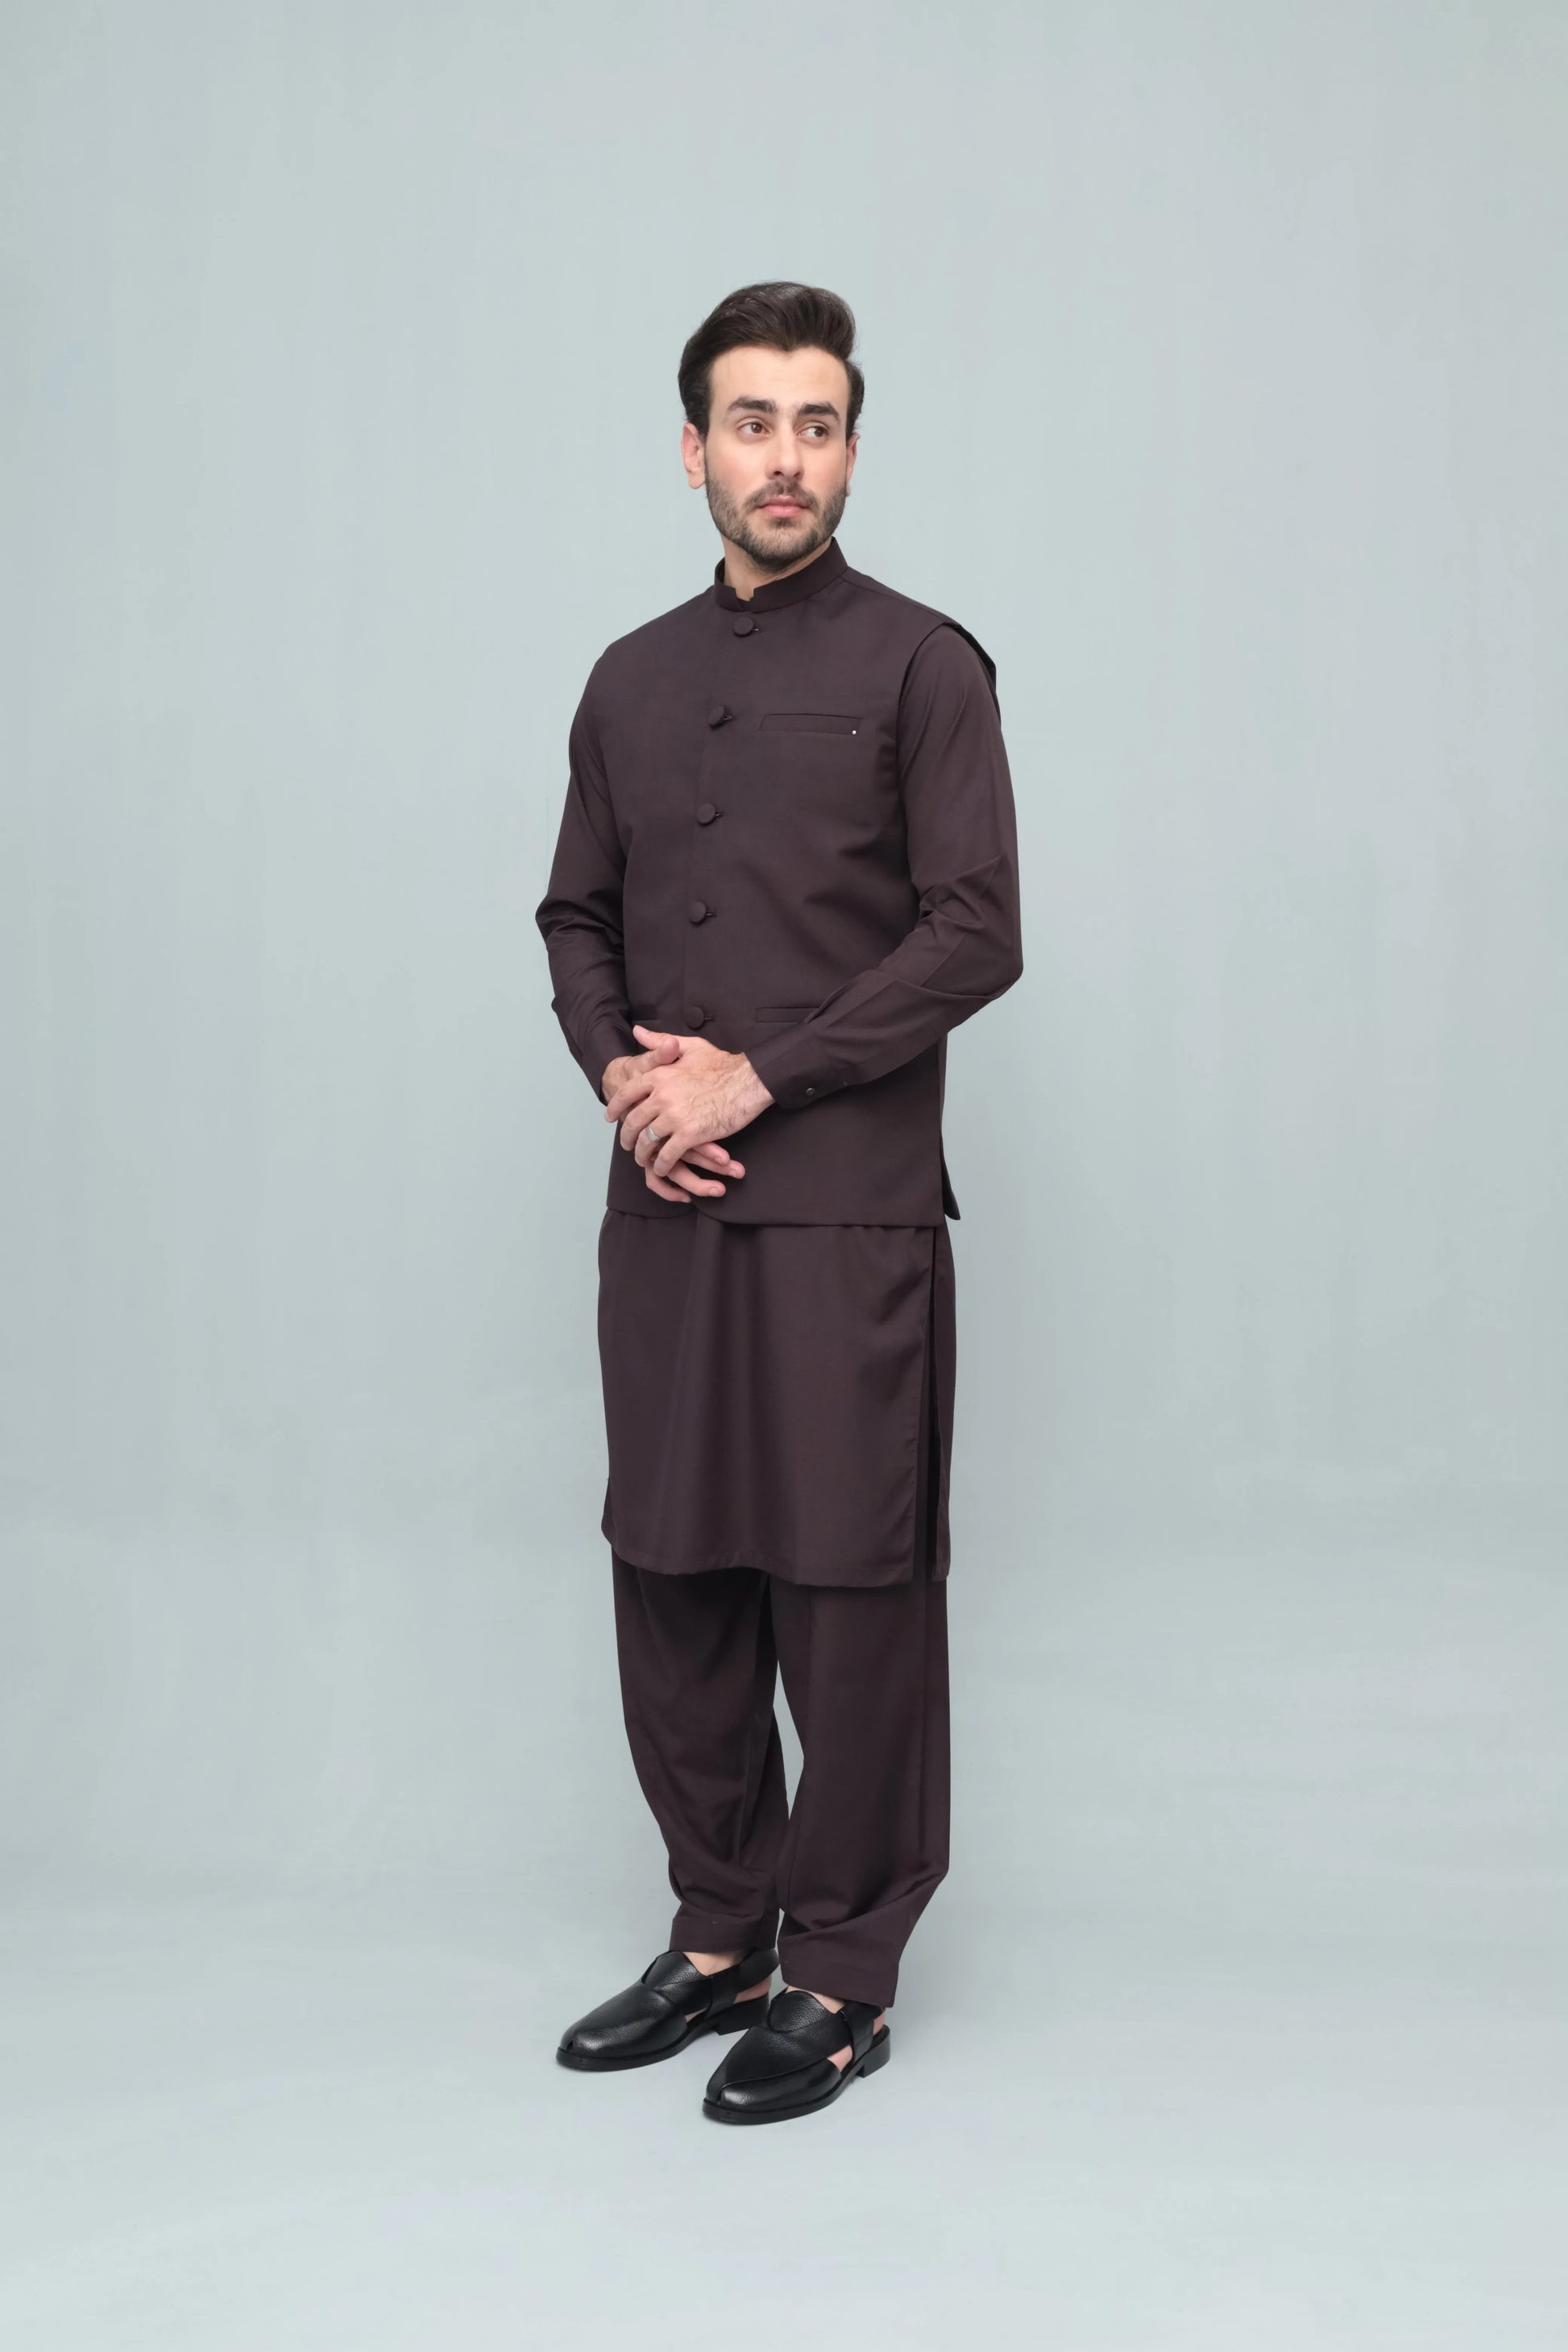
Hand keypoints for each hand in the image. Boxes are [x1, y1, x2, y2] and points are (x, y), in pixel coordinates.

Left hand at [604, 1022, 774, 1188]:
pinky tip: (662, 1169)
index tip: (610, 1117)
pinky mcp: (690, 1134)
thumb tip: (638, 1031)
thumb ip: (660, 1041)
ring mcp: (675, 1116)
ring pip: (648, 1141)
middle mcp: (662, 1096)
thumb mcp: (690, 1046)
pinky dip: (662, 1165)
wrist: (748, 1081)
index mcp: (659, 1075)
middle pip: (633, 1121)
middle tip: (627, 1144)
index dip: (615, 1107)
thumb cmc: (723, 1064)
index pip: (626, 1093)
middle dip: (626, 1136)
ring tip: (644, 1159)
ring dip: (643, 1154)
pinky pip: (668, 1155)